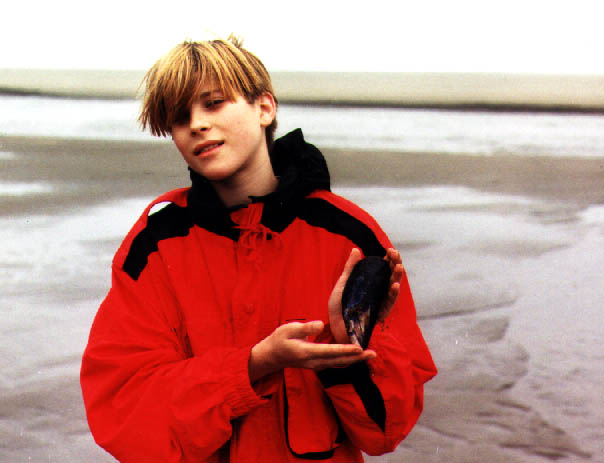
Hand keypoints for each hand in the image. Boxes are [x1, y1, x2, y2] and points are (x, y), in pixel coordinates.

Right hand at [248, 321, 375, 382]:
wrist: (272, 356)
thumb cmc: (280, 339)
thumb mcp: (289, 329)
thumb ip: (306, 328)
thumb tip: (321, 325)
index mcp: (307, 352)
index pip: (330, 351)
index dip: (345, 349)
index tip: (359, 348)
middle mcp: (314, 362)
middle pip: (339, 361)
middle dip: (357, 358)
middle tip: (373, 354)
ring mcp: (317, 365)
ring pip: (340, 364)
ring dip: (355, 361)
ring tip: (370, 356)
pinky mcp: (318, 365)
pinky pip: (336, 364)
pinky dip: (348, 361)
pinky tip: (357, 357)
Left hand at [327, 248, 403, 344]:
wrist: (334, 325)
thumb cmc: (339, 306)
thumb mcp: (344, 283)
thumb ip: (351, 267)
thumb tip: (356, 250)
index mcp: (370, 284)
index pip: (383, 269)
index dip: (388, 260)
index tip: (389, 250)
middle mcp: (378, 292)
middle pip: (390, 276)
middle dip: (395, 264)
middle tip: (395, 254)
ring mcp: (380, 302)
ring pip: (393, 288)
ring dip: (397, 277)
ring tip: (399, 266)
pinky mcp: (380, 313)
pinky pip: (389, 303)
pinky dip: (393, 294)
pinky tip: (395, 285)